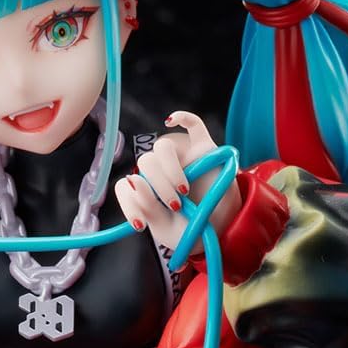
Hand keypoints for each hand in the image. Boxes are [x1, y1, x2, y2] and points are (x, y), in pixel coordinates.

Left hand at [114, 111, 241, 254]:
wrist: (222, 230)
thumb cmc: (191, 228)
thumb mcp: (165, 227)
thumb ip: (147, 206)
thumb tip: (133, 179)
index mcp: (145, 190)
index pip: (125, 185)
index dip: (129, 203)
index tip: (142, 225)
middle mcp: (159, 170)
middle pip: (145, 162)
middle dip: (157, 186)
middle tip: (175, 205)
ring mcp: (181, 158)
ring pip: (163, 145)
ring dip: (170, 169)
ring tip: (184, 190)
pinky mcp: (204, 149)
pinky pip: (193, 124)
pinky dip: (182, 118)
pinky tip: (170, 121)